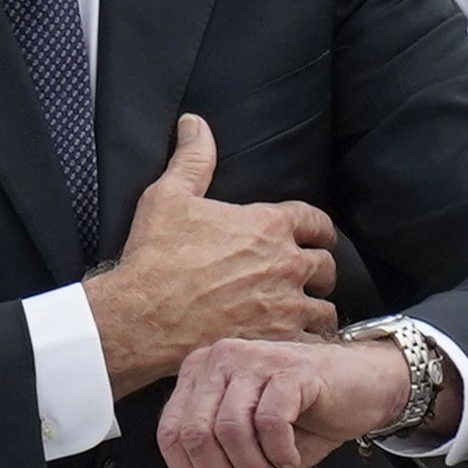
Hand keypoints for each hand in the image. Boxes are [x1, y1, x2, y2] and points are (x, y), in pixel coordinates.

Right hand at [83, 116, 340, 397]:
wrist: (141, 315)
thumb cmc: (155, 256)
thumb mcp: (168, 196)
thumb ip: (193, 158)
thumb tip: (195, 123)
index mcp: (268, 225)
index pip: (317, 221)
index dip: (318, 230)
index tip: (316, 238)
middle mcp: (286, 264)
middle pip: (326, 266)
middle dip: (318, 272)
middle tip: (305, 280)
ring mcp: (286, 306)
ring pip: (325, 308)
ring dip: (315, 310)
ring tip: (302, 316)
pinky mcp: (278, 341)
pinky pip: (312, 343)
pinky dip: (307, 343)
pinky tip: (294, 344)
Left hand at [148, 336, 428, 467]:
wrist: (363, 388)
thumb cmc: (302, 417)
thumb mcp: (244, 452)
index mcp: (199, 374)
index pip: (171, 434)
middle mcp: (220, 360)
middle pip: (196, 435)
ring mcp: (255, 359)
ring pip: (230, 431)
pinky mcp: (290, 369)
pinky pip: (270, 422)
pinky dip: (279, 454)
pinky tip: (291, 460)